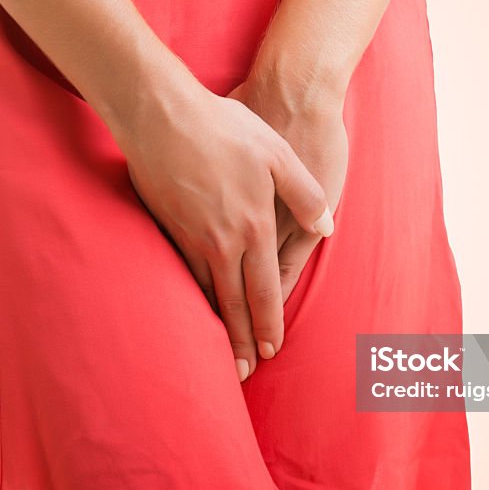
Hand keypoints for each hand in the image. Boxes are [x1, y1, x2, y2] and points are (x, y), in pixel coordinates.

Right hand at [117, 82, 333, 381]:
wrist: (162, 115)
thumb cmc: (225, 128)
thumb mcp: (278, 154)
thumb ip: (306, 194)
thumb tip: (326, 228)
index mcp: (254, 227)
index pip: (265, 290)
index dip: (269, 324)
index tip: (271, 351)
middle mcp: (221, 242)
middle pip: (233, 304)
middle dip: (240, 343)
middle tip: (245, 373)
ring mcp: (190, 238)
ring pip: (205, 294)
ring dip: (214, 328)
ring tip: (219, 354)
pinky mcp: (167, 228)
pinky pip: (182, 275)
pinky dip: (191, 300)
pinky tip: (193, 308)